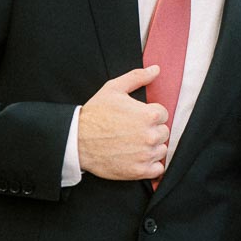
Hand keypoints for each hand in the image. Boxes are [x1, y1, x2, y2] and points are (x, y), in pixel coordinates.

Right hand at [78, 66, 168, 180]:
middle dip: (152, 130)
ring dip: (152, 148)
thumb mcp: (113, 89)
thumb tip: (156, 69)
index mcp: (148, 115)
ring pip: (161, 150)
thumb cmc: (95, 114)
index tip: (137, 118)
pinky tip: (138, 157)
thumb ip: (137, 77)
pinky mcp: (139, 171)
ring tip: (134, 144)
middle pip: (164, 132)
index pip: (163, 115)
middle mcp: (150, 136)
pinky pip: (157, 169)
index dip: (150, 115)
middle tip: (134, 131)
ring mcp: (145, 155)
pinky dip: (151, 165)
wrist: (77, 141)